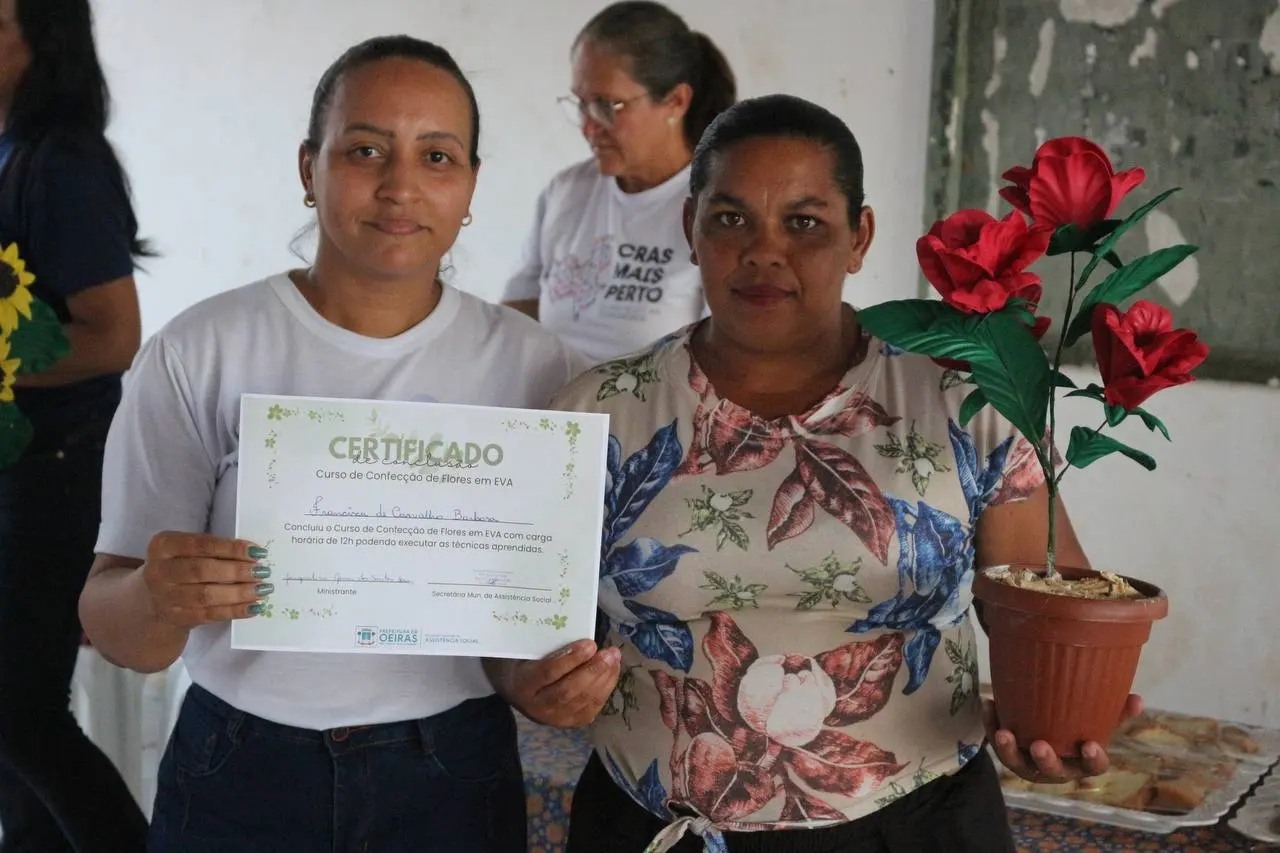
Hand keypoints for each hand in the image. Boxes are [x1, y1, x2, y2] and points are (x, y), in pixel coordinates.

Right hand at [143, 532, 271, 627]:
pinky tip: (253, 607)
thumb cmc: (181, 566)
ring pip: (206, 595)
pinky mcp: (176, 617)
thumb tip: (254, 554)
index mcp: (163, 545)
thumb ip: (213, 549)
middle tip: (263, 572)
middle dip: (236, 571)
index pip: (200, 544)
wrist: (154, 599)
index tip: (257, 552)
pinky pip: (209, 615)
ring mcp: (165, 597)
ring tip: (262, 589)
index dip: (230, 548)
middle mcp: (159, 571)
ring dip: (238, 593)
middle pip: (202, 570)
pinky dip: (234, 611)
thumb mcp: (187, 551)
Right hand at [486, 640, 620, 727]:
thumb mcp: (530, 651)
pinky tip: (612, 671)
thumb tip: (582, 634)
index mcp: (523, 684)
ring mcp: (554, 718)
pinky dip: (605, 689)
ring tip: (614, 659)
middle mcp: (537, 706)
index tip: (591, 644)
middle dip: (593, 670)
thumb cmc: (527, 663)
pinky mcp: (569, 723)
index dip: (571, 659)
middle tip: (610, 653)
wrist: (517, 691)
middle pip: (568, 691)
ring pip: (582, 700)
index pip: (548, 673)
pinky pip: (591, 707)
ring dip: (604, 678)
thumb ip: (550, 646)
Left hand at [986, 693, 1143, 782]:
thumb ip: (1115, 712)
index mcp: (1081, 762)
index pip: (1093, 768)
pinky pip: (996, 742)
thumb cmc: (1077, 730)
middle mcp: (1055, 768)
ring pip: (1017, 763)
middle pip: (1051, 771)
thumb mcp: (1096, 722)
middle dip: (1045, 760)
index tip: (1091, 746)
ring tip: (1003, 732)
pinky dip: (990, 723)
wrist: (1045, 731)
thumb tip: (1137, 698)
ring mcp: (1028, 764)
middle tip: (1040, 746)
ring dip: (1009, 749)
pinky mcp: (1008, 753)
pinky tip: (988, 703)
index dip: (1093, 760)